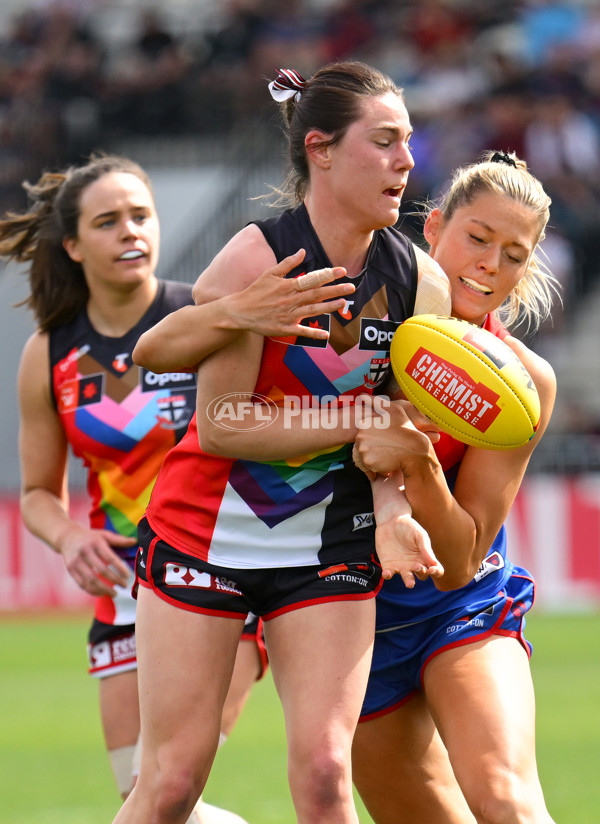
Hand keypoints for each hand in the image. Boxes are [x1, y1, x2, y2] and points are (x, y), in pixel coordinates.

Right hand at [56, 524, 134, 596]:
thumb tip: (135, 542)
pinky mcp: (70, 570)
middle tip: (124, 585)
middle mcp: (85, 552)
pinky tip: (102, 593)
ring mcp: (76, 561)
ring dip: (104, 589)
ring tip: (115, 594)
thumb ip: (119, 540)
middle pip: (101, 570)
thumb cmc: (91, 537)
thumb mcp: (104, 535)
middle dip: (115, 580)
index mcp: (96, 543)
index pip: (110, 557)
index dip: (119, 568)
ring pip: (91, 579)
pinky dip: (93, 591)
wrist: (67, 537)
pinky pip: (82, 584)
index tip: (128, 576)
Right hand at [225, 249, 354, 339]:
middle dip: (335, 290)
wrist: (240, 311)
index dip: (328, 274)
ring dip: (329, 308)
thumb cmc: (255, 291)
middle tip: (352, 287)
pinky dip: (313, 334)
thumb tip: (302, 251)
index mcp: (288, 285)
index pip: (312, 279)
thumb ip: (288, 263)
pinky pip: (301, 331)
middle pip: (316, 294)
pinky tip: (326, 335)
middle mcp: (290, 300)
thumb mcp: (270, 273)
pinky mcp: (284, 328)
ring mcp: (288, 315)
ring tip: (344, 304)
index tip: (342, 270)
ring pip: (312, 311)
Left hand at [354, 396, 439, 475]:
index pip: (363, 433)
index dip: (375, 436)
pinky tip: (388, 460)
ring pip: (365, 455)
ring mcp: (363, 449)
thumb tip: (361, 396)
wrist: (416, 450)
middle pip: (362, 444)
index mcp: (364, 423)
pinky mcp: (368, 462)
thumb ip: (376, 402)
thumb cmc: (406, 429)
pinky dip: (378, 465)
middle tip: (389, 445)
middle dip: (374, 446)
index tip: (386, 437)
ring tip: (389, 452)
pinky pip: (369, 466)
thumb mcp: (393, 410)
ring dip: (376, 456)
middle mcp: (360, 436)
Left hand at [376, 513, 443, 586]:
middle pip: (422, 576)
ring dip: (409, 581)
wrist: (390, 521)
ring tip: (410, 583)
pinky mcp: (388, 565)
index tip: (432, 568)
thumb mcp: (419, 535)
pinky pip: (389, 574)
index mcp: (425, 557)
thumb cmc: (408, 527)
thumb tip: (434, 563)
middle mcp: (415, 565)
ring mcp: (402, 566)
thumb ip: (425, 548)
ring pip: (407, 579)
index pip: (436, 570)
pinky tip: (387, 573)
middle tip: (418, 566)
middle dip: (422, 574)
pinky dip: (388, 575)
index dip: (436, 572)